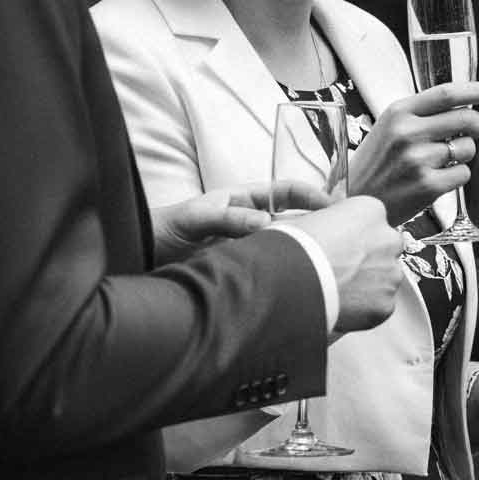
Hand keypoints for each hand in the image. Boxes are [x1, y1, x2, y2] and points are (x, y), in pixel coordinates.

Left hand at [152, 179, 332, 263]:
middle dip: (319, 227)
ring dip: (304, 256)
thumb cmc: (163, 230)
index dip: (312, 195)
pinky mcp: (244, 275)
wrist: (136, 260)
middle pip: (295, 222)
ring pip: (286, 250)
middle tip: (342, 238)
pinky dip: (287, 279)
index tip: (333, 204)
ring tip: (326, 265)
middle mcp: (250, 225)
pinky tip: (299, 287)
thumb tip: (266, 224)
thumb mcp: (196, 219)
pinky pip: (272, 273)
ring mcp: (249, 250)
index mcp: (243, 202)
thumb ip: (228, 219)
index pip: (287, 192)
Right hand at [280, 195, 404, 334]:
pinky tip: (341, 307)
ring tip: (336, 291)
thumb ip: (329, 219)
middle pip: (384, 249)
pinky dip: (364, 310)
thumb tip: (326, 224)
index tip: (341, 246)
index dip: (354, 237)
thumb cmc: (292, 249)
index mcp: (371, 210)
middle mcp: (388, 240)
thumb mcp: (308, 218)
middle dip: (368, 260)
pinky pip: (379, 307)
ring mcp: (390, 274)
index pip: (372, 221)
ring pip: (384, 280)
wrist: (290, 283)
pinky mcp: (385, 304)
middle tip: (340, 270)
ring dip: (367, 285)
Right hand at [352, 80, 478, 229]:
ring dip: (464, 154)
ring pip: (468, 148)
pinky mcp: (427, 186)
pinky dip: (457, 176)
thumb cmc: (375, 165)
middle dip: (478, 125)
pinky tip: (437, 179)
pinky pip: (464, 174)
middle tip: (473, 132)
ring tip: (440, 162)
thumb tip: (464, 105)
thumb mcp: (388, 128)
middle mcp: (407, 132)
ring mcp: (417, 160)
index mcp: (398, 112)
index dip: (477, 91)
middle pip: (467, 118)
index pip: (447, 93)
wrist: (353, 202)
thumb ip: (420, 115)